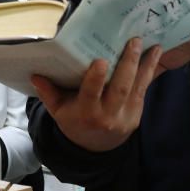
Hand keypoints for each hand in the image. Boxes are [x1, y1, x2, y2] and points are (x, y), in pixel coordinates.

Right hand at [31, 37, 161, 152]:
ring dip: (145, 65)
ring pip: (136, 88)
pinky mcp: (136, 114)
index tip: (100, 61)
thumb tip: (35, 74)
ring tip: (153, 46)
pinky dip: (149, 72)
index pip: (91, 95)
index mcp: (86, 113)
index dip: (96, 79)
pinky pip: (143, 90)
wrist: (95, 149)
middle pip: (119, 88)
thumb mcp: (58, 111)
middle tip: (133, 41)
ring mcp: (125, 116)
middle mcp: (107, 115)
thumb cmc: (74, 122)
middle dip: (128, 64)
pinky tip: (154, 56)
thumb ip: (48, 93)